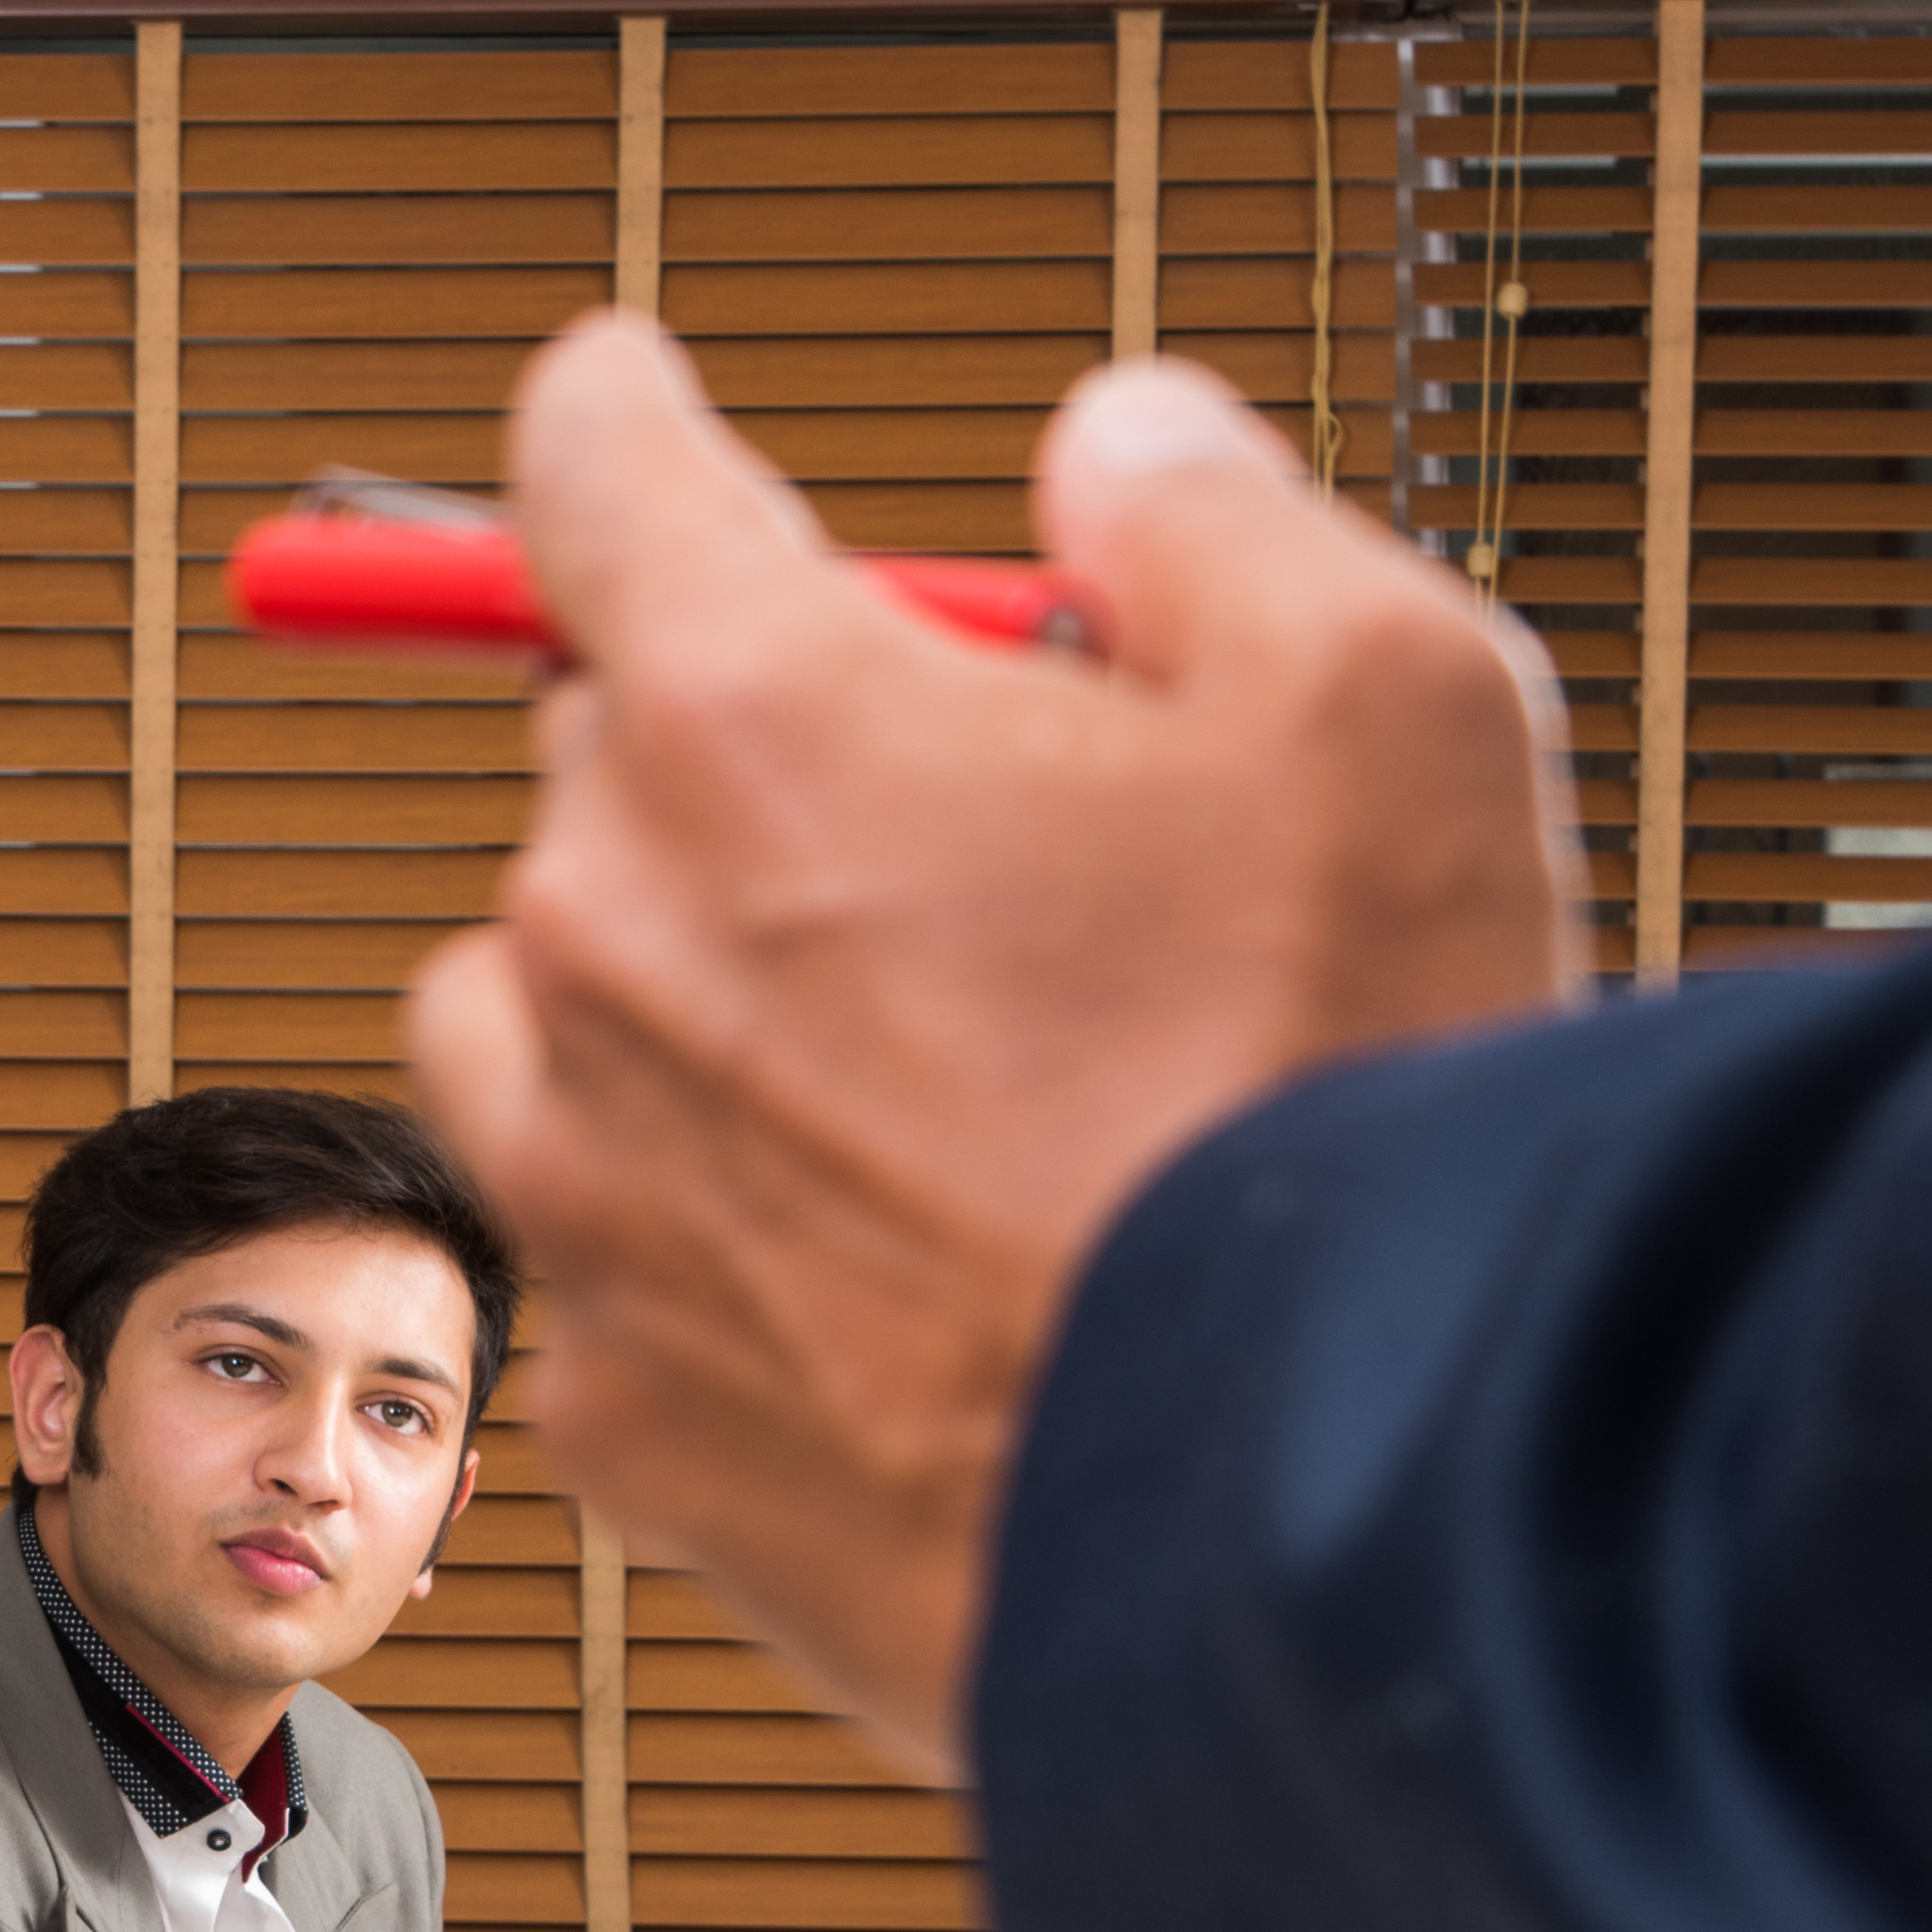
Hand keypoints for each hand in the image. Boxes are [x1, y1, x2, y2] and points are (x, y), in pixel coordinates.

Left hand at [405, 325, 1577, 1773]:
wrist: (1307, 1524)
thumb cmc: (1340, 1104)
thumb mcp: (1385, 693)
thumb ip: (1213, 517)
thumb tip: (1110, 451)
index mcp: (754, 716)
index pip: (591, 464)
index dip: (625, 416)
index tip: (633, 408)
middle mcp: (605, 937)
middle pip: (600, 756)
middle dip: (756, 758)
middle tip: (982, 843)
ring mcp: (586, 1186)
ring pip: (546, 1006)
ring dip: (678, 990)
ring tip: (914, 1065)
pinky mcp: (615, 1406)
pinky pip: (615, 1252)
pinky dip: (721, 1235)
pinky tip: (908, 1274)